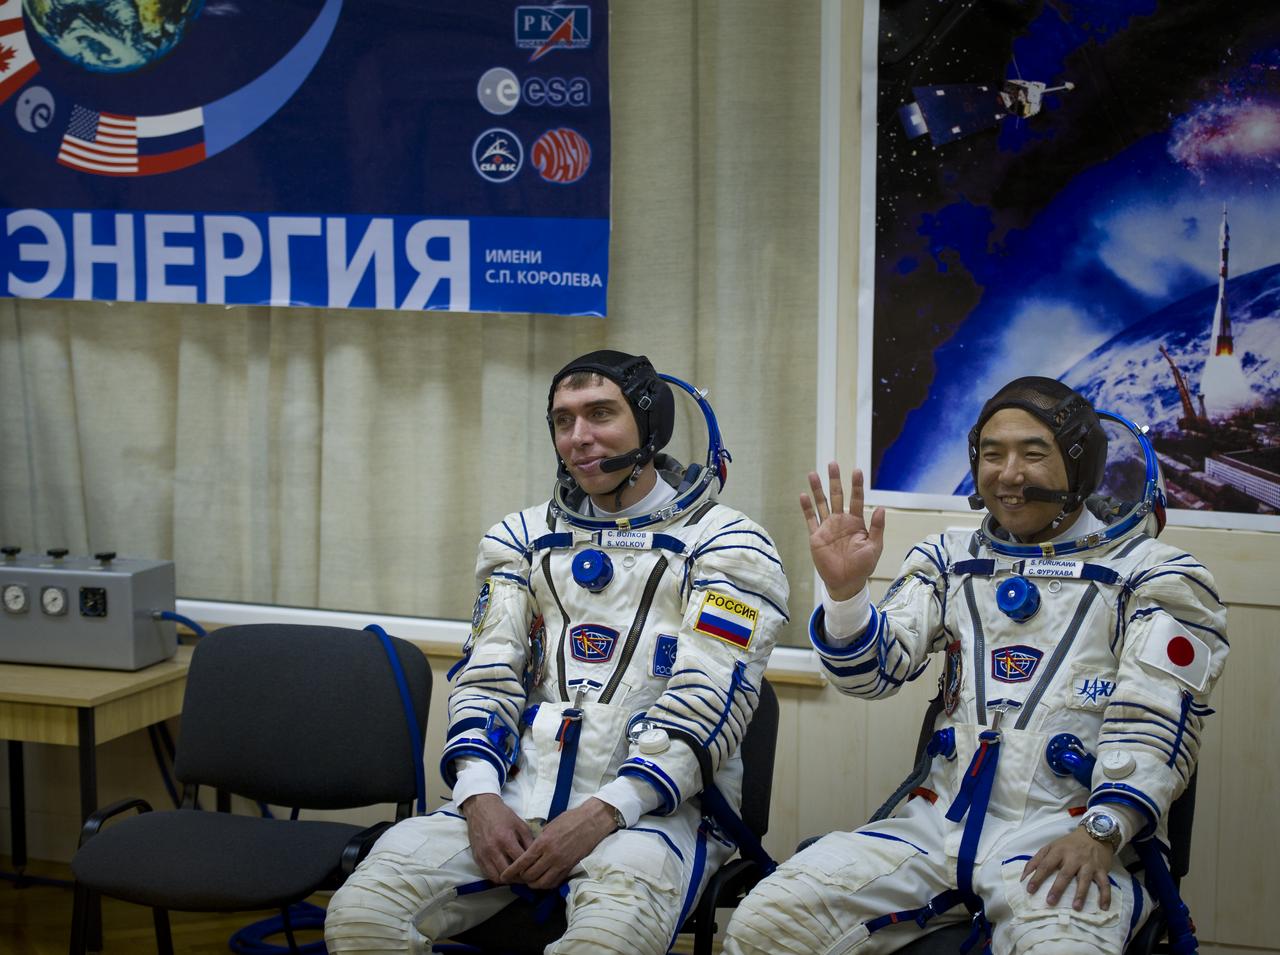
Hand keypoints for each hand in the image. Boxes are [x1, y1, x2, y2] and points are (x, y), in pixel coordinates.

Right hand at [461, 793, 534, 882]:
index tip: (534, 869)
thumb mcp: (520, 824)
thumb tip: (536, 857)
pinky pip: (487, 874)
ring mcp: (483, 854)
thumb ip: (528, 841)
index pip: (520, 861)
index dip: (529, 867)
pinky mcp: (477, 857)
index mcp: (506, 839)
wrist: (481, 808)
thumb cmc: (502, 815)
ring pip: (497, 878)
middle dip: (519, 878)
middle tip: (526, 877)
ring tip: (516, 876)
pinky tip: (505, 872)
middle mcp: (493, 849)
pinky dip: (497, 876)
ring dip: (508, 879)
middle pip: (508, 873)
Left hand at [499, 798, 616, 889]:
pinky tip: (543, 880)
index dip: (511, 872)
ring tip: (529, 880)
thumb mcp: (549, 826)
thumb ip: (539, 842)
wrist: (591, 821)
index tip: (504, 876)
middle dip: (521, 878)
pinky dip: (546, 884)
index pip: (522, 862)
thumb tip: (530, 853)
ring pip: (542, 883)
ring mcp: (561, 864)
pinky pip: (554, 882)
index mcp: (543, 843)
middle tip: (517, 876)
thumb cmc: (570, 819)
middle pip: (530, 875)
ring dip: (533, 884)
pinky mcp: (570, 868)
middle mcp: (551, 856)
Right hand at [800, 463, 885, 600]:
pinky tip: (803, 495)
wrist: (846, 583)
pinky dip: (807, 508)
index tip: (856, 470)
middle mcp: (841, 521)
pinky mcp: (816, 536)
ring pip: (821, 504)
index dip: (856, 485)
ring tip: (813, 474)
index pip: (857, 499)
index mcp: (856, 522)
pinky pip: (810, 519)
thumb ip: (877, 528)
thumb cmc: (863, 566)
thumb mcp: (874, 547)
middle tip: (832, 464)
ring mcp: (827, 528)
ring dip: (817, 489)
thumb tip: (881, 508)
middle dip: (834, 480)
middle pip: (837, 496)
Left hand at [1021, 828, 1114, 910]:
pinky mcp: (1102, 869)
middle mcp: (1074, 857)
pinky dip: (1106, 896)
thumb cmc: (1069, 844)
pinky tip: (1103, 907)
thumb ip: (1036, 860)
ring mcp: (1089, 864)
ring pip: (1084, 879)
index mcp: (1059, 851)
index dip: (1037, 878)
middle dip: (1057, 888)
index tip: (1030, 890)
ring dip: (1080, 894)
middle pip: (1064, 874)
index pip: (1046, 865)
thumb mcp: (1051, 847)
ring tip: (1076, 908)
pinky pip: (1105, 883)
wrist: (1094, 834)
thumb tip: (1023, 877)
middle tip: (1050, 902)